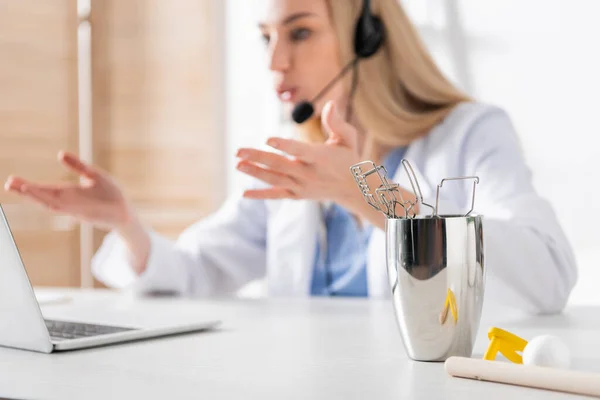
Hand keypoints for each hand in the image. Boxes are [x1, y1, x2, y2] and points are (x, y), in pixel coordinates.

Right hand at [4, 151, 131, 231]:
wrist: (126, 211)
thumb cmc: (111, 194)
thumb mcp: (93, 175)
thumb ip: (78, 165)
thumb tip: (60, 153)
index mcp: (69, 192)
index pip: (45, 189)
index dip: (29, 186)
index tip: (12, 180)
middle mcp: (69, 202)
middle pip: (43, 196)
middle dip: (26, 191)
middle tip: (8, 183)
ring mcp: (76, 209)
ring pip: (51, 203)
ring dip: (37, 197)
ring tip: (21, 188)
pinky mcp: (85, 214)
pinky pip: (68, 209)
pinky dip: (57, 204)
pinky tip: (47, 199)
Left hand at [235, 101, 361, 205]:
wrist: (353, 189)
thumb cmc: (348, 158)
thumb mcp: (348, 138)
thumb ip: (337, 122)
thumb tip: (330, 103)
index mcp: (321, 158)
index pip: (300, 150)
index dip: (284, 145)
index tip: (268, 139)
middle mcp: (309, 173)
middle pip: (280, 165)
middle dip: (258, 158)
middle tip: (238, 151)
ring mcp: (301, 186)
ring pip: (275, 179)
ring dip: (255, 172)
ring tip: (238, 164)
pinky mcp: (297, 194)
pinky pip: (276, 195)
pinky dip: (260, 195)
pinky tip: (243, 193)